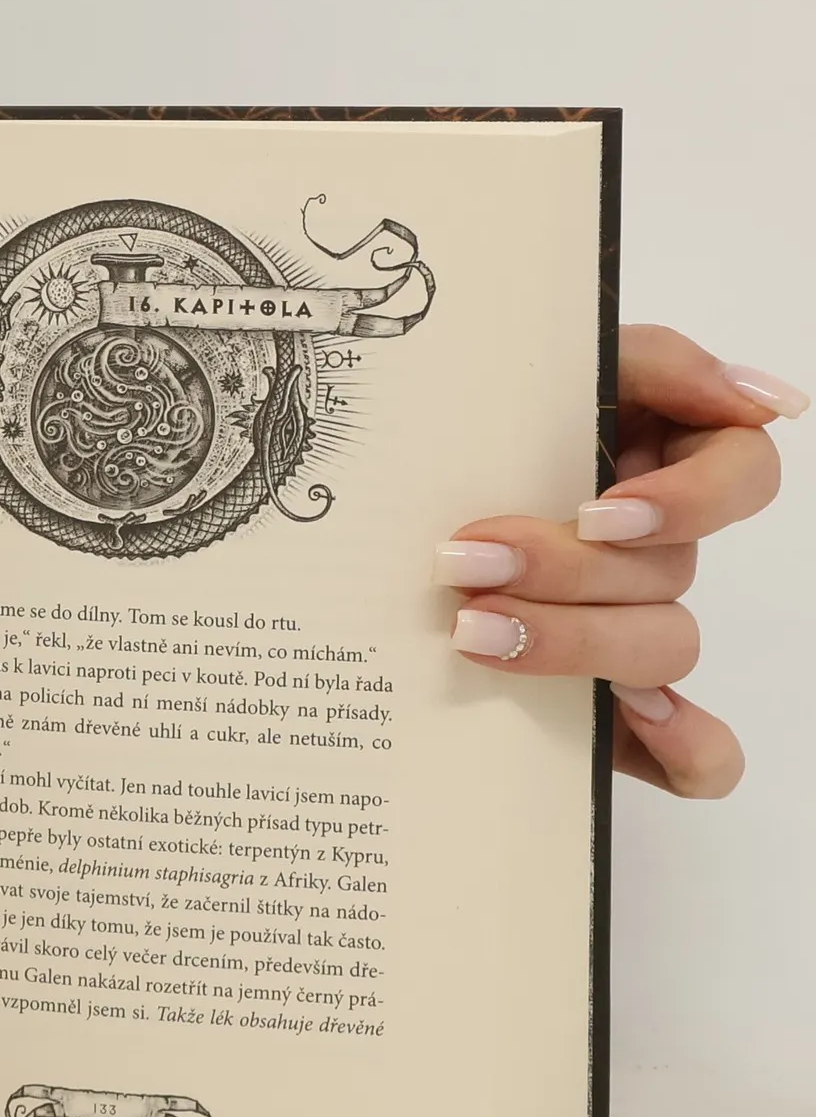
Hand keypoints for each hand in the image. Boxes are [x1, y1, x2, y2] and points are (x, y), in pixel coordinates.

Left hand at [434, 325, 802, 797]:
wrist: (352, 507)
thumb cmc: (455, 432)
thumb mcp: (535, 369)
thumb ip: (650, 361)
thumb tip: (765, 403)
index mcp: (650, 464)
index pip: (741, 474)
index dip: (690, 500)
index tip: (603, 511)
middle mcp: (649, 553)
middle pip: (672, 572)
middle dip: (569, 570)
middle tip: (470, 560)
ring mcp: (629, 632)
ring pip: (663, 647)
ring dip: (574, 640)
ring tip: (469, 627)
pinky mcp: (607, 712)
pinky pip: (693, 755)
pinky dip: (686, 749)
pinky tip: (632, 721)